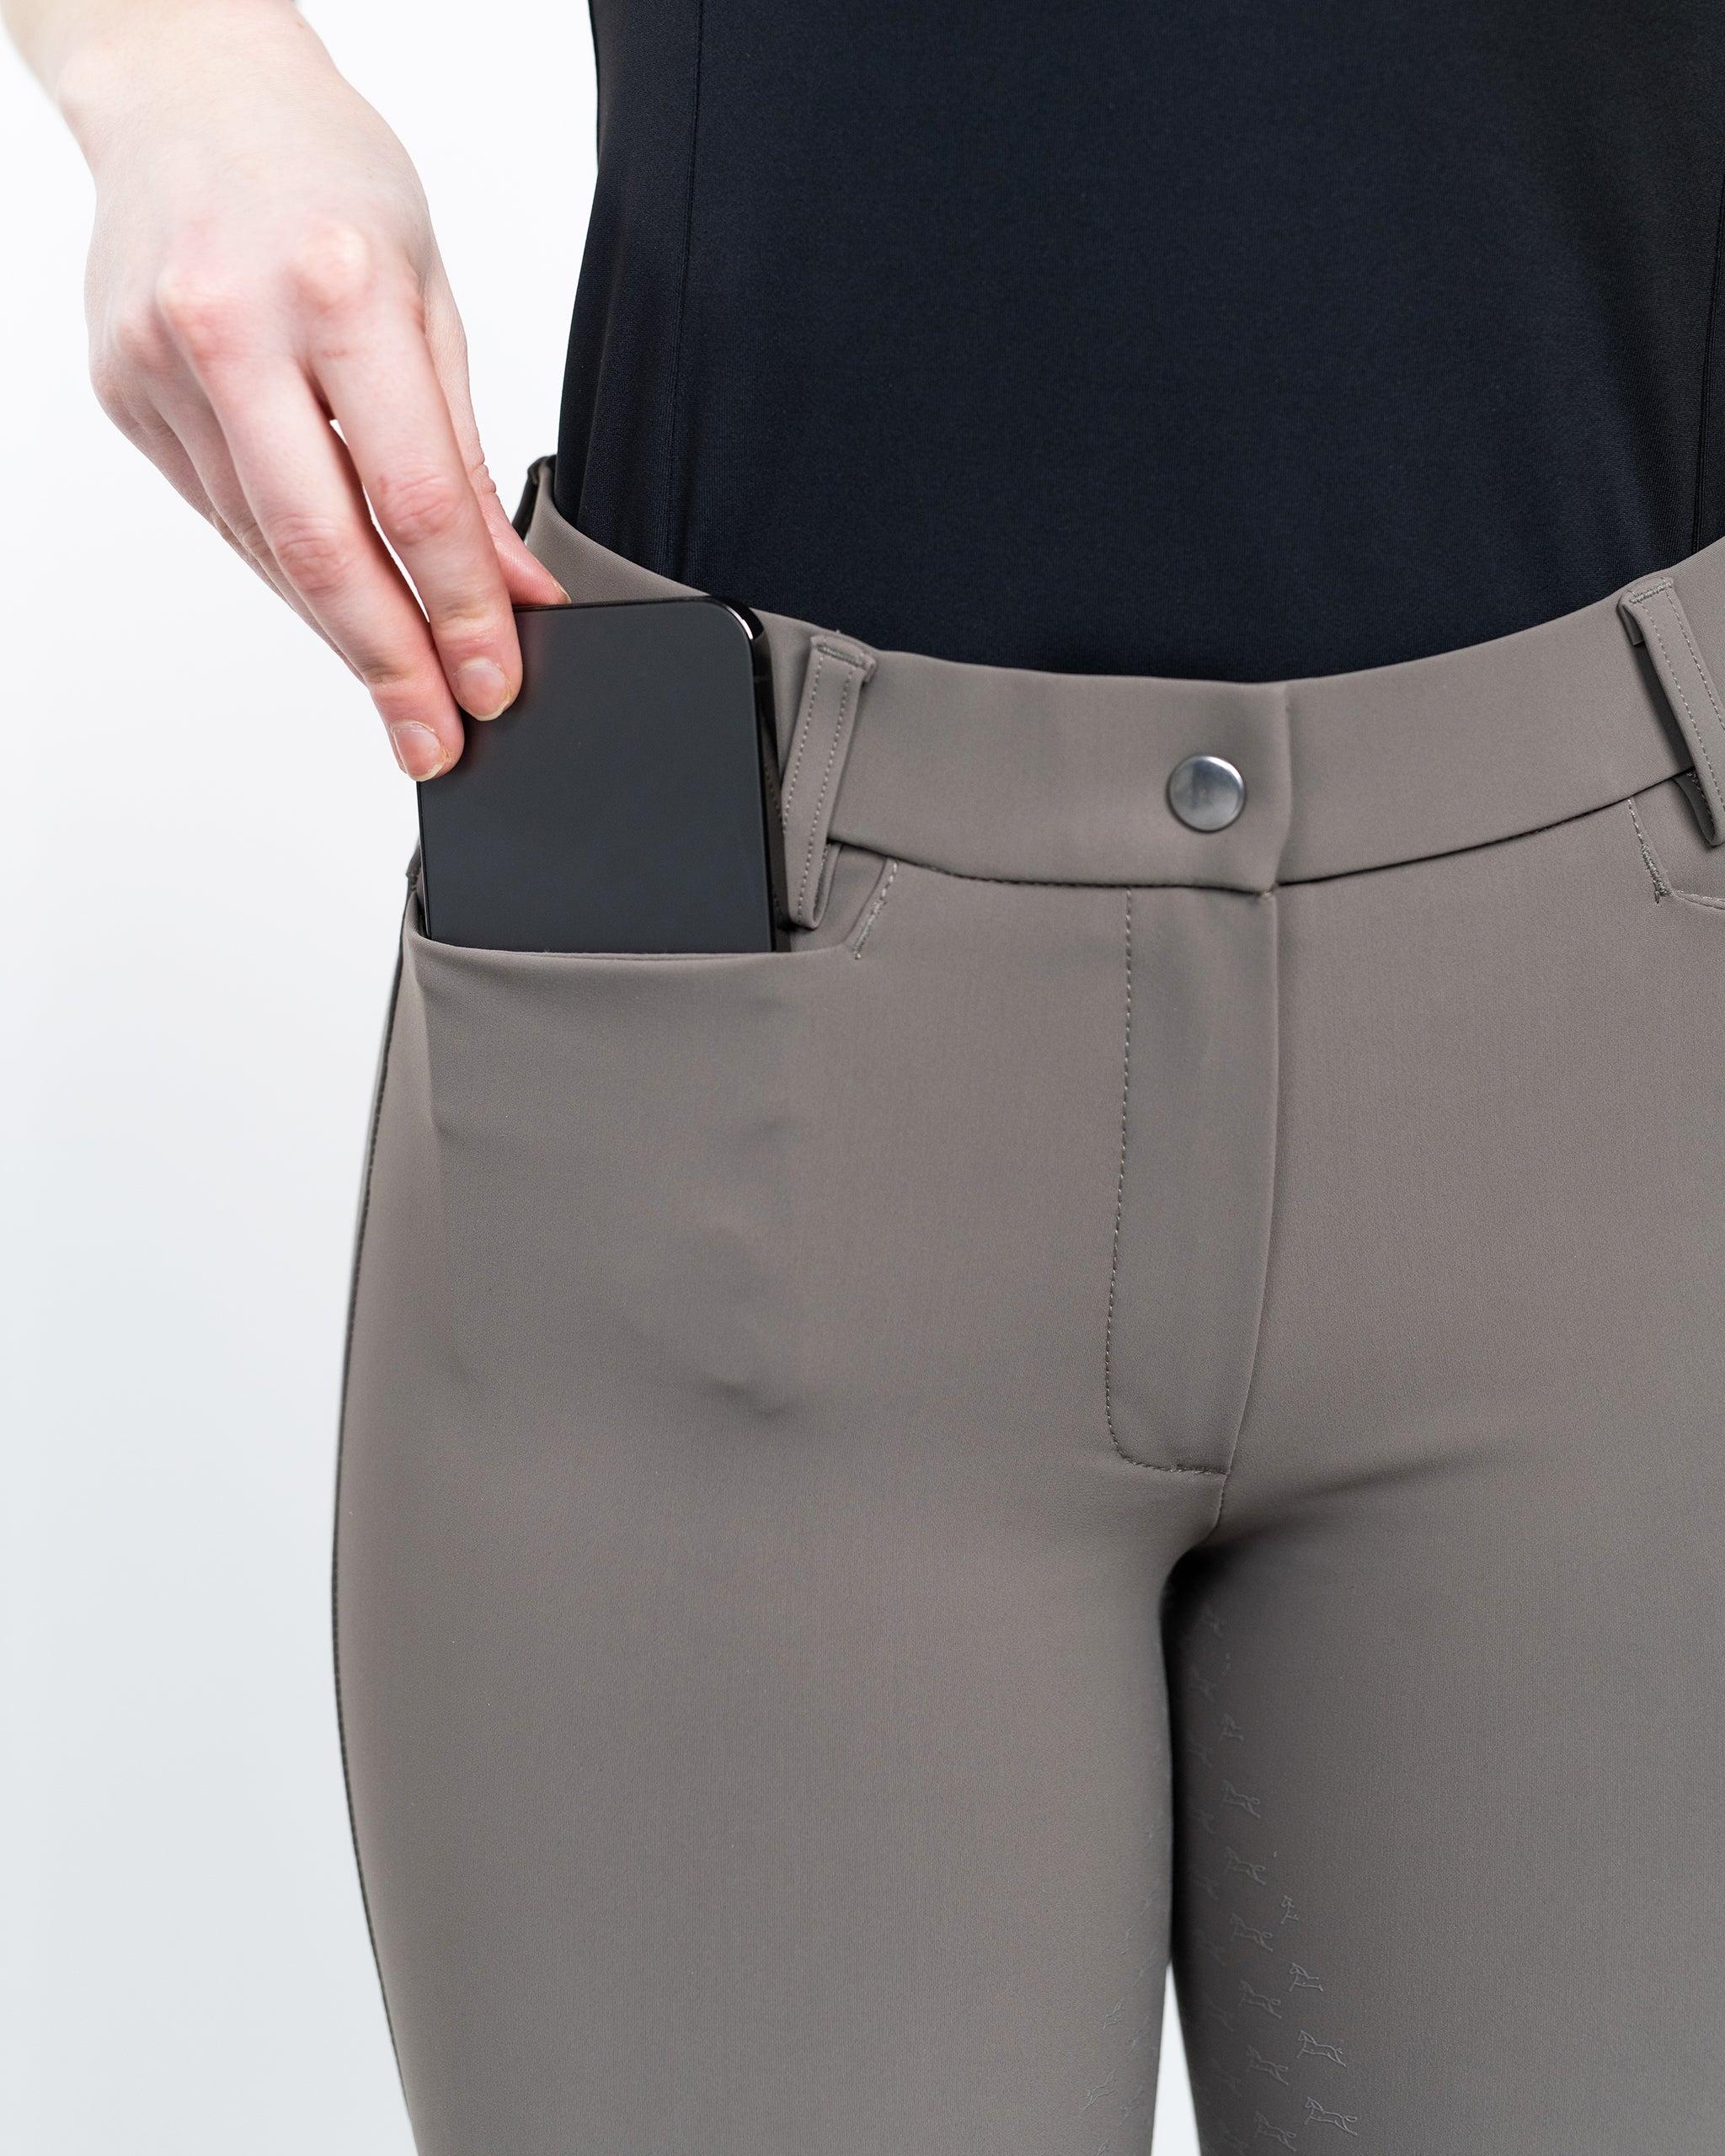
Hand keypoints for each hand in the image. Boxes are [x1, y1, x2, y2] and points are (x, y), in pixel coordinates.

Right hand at [56, 0, 567, 775]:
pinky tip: (338, 614)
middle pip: (324, 549)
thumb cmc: (322, 174)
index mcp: (334, 288)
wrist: (187, 90)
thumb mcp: (429, 300)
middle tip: (436, 739)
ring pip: (269, 550)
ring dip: (343, 635)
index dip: (461, 611)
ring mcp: (163, 365)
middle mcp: (233, 327)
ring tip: (403, 695)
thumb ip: (468, 457)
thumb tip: (515, 586)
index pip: (413, 499)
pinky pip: (229, 518)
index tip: (492, 682)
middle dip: (392, 664)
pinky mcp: (127, 395)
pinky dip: (291, 576)